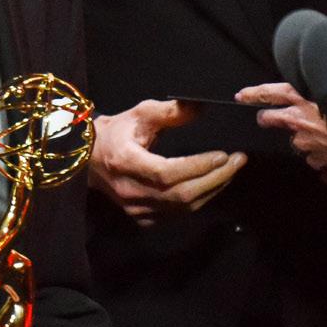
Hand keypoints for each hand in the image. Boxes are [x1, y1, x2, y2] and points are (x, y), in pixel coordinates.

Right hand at [87, 98, 245, 223]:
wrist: (88, 160)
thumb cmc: (116, 133)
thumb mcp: (139, 114)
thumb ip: (170, 111)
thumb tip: (201, 107)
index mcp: (124, 162)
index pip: (166, 173)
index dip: (197, 167)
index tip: (222, 155)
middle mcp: (129, 190)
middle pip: (181, 194)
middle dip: (215, 178)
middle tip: (238, 160)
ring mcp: (135, 209)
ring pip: (183, 207)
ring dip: (212, 189)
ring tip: (231, 170)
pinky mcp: (142, 219)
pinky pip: (178, 214)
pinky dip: (200, 200)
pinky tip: (213, 184)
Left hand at [234, 82, 326, 197]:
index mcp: (304, 99)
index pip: (271, 93)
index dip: (254, 93)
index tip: (242, 95)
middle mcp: (298, 120)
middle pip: (270, 118)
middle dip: (268, 117)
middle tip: (271, 117)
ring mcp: (304, 142)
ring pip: (294, 137)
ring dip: (302, 135)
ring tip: (324, 132)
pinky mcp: (313, 160)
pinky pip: (310, 154)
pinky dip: (317, 150)